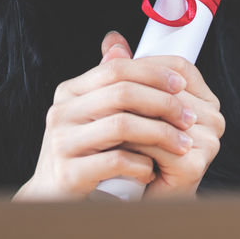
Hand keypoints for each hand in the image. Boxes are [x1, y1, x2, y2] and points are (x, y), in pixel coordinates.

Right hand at [14, 32, 199, 200]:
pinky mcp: (68, 173)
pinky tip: (152, 170)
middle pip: (122, 93)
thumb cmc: (81, 154)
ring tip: (182, 144)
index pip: (115, 69)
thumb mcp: (91, 113)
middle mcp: (61, 113)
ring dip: (160, 134)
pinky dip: (141, 164)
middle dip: (163, 103)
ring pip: (121, 126)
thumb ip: (106, 81)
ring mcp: (61, 143)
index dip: (152, 73)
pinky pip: (114, 161)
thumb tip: (117, 41)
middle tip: (189, 118)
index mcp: (69, 92)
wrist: (50, 198)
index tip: (181, 84)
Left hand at [99, 32, 224, 199]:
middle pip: (168, 91)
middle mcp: (213, 118)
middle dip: (132, 93)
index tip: (115, 71)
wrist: (146, 198)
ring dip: (128, 118)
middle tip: (98, 96)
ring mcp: (208, 141)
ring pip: (160, 117)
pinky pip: (156, 144)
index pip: (179, 67)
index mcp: (205, 99)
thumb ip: (127, 72)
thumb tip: (112, 40)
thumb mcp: (133, 107)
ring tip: (100, 120)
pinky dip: (131, 145)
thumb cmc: (141, 152)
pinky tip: (111, 146)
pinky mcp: (194, 163)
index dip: (146, 65)